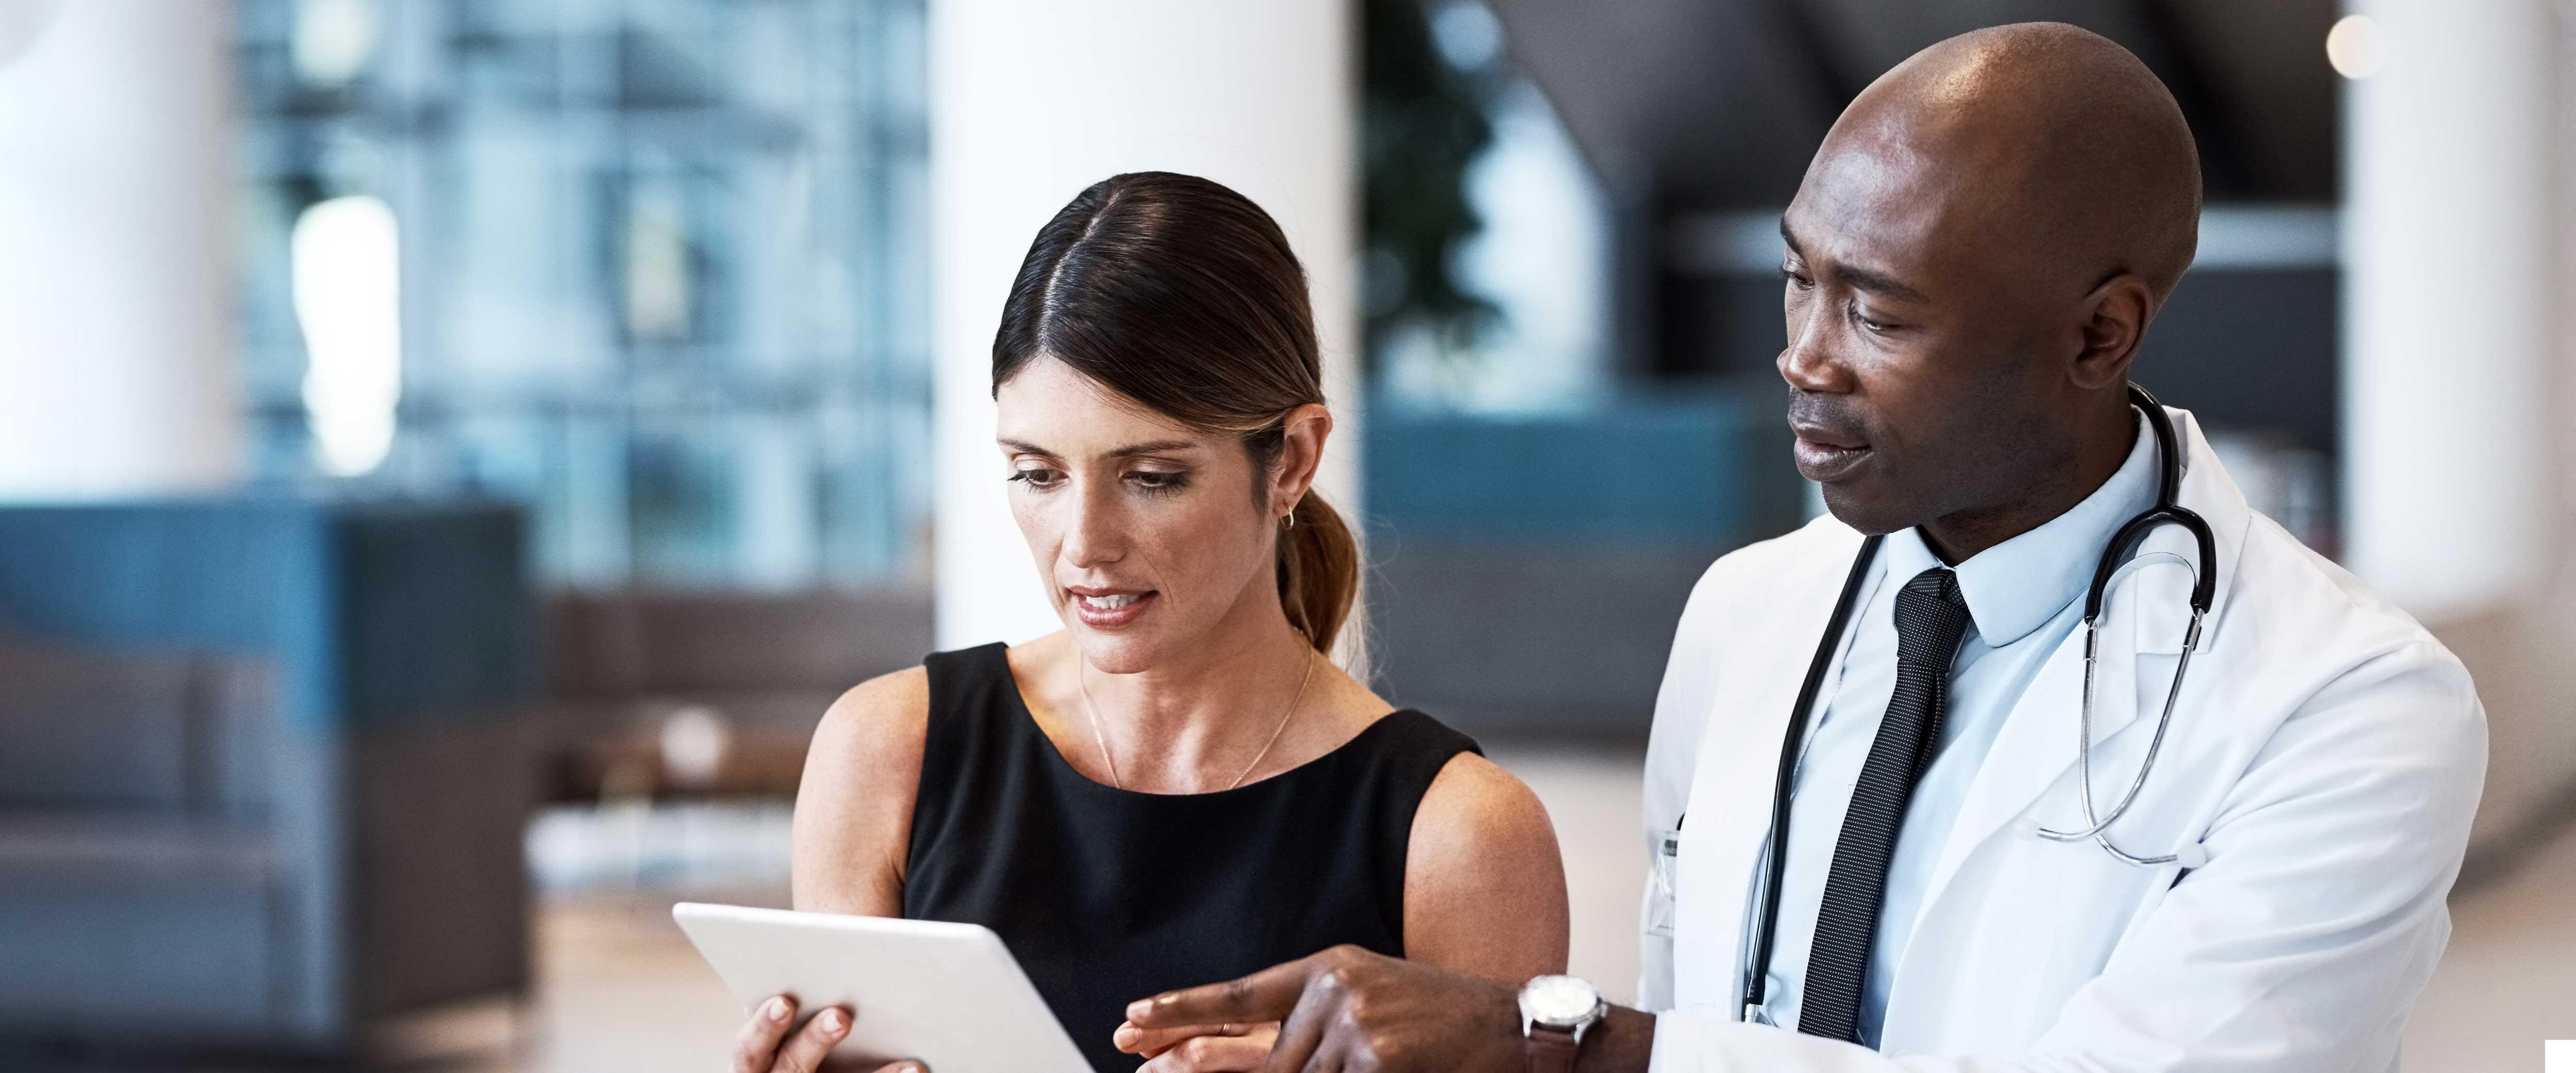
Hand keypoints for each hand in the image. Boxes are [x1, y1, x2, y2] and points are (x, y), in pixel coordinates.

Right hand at [729, 994, 924, 1072]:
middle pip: (792, 1068)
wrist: (807, 1058)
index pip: (750, 1048)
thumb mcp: (788, 1009)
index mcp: (755, 1058)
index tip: (785, 1001)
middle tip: (842, 1016)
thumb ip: (799, 991)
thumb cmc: (796, 1016)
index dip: (765, 1026)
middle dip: (815, 1041)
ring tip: (901, 1060)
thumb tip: (832, 951)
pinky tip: (915, 1067)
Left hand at [1124, 945, 1523, 1072]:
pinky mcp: (1378, 1062)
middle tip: (1239, 1068)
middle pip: (1269, 1064)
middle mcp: (1335, 990)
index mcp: (1331, 969)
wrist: (1519, 1030)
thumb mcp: (1374, 1004)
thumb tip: (1265, 1060)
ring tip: (1383, 1059)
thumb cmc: (1445, 1024)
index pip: (1242, 994)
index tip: (1132, 1020)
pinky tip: (1390, 1067)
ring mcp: (1356, 1027)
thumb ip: (1315, 1028)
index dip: (1184, 1010)